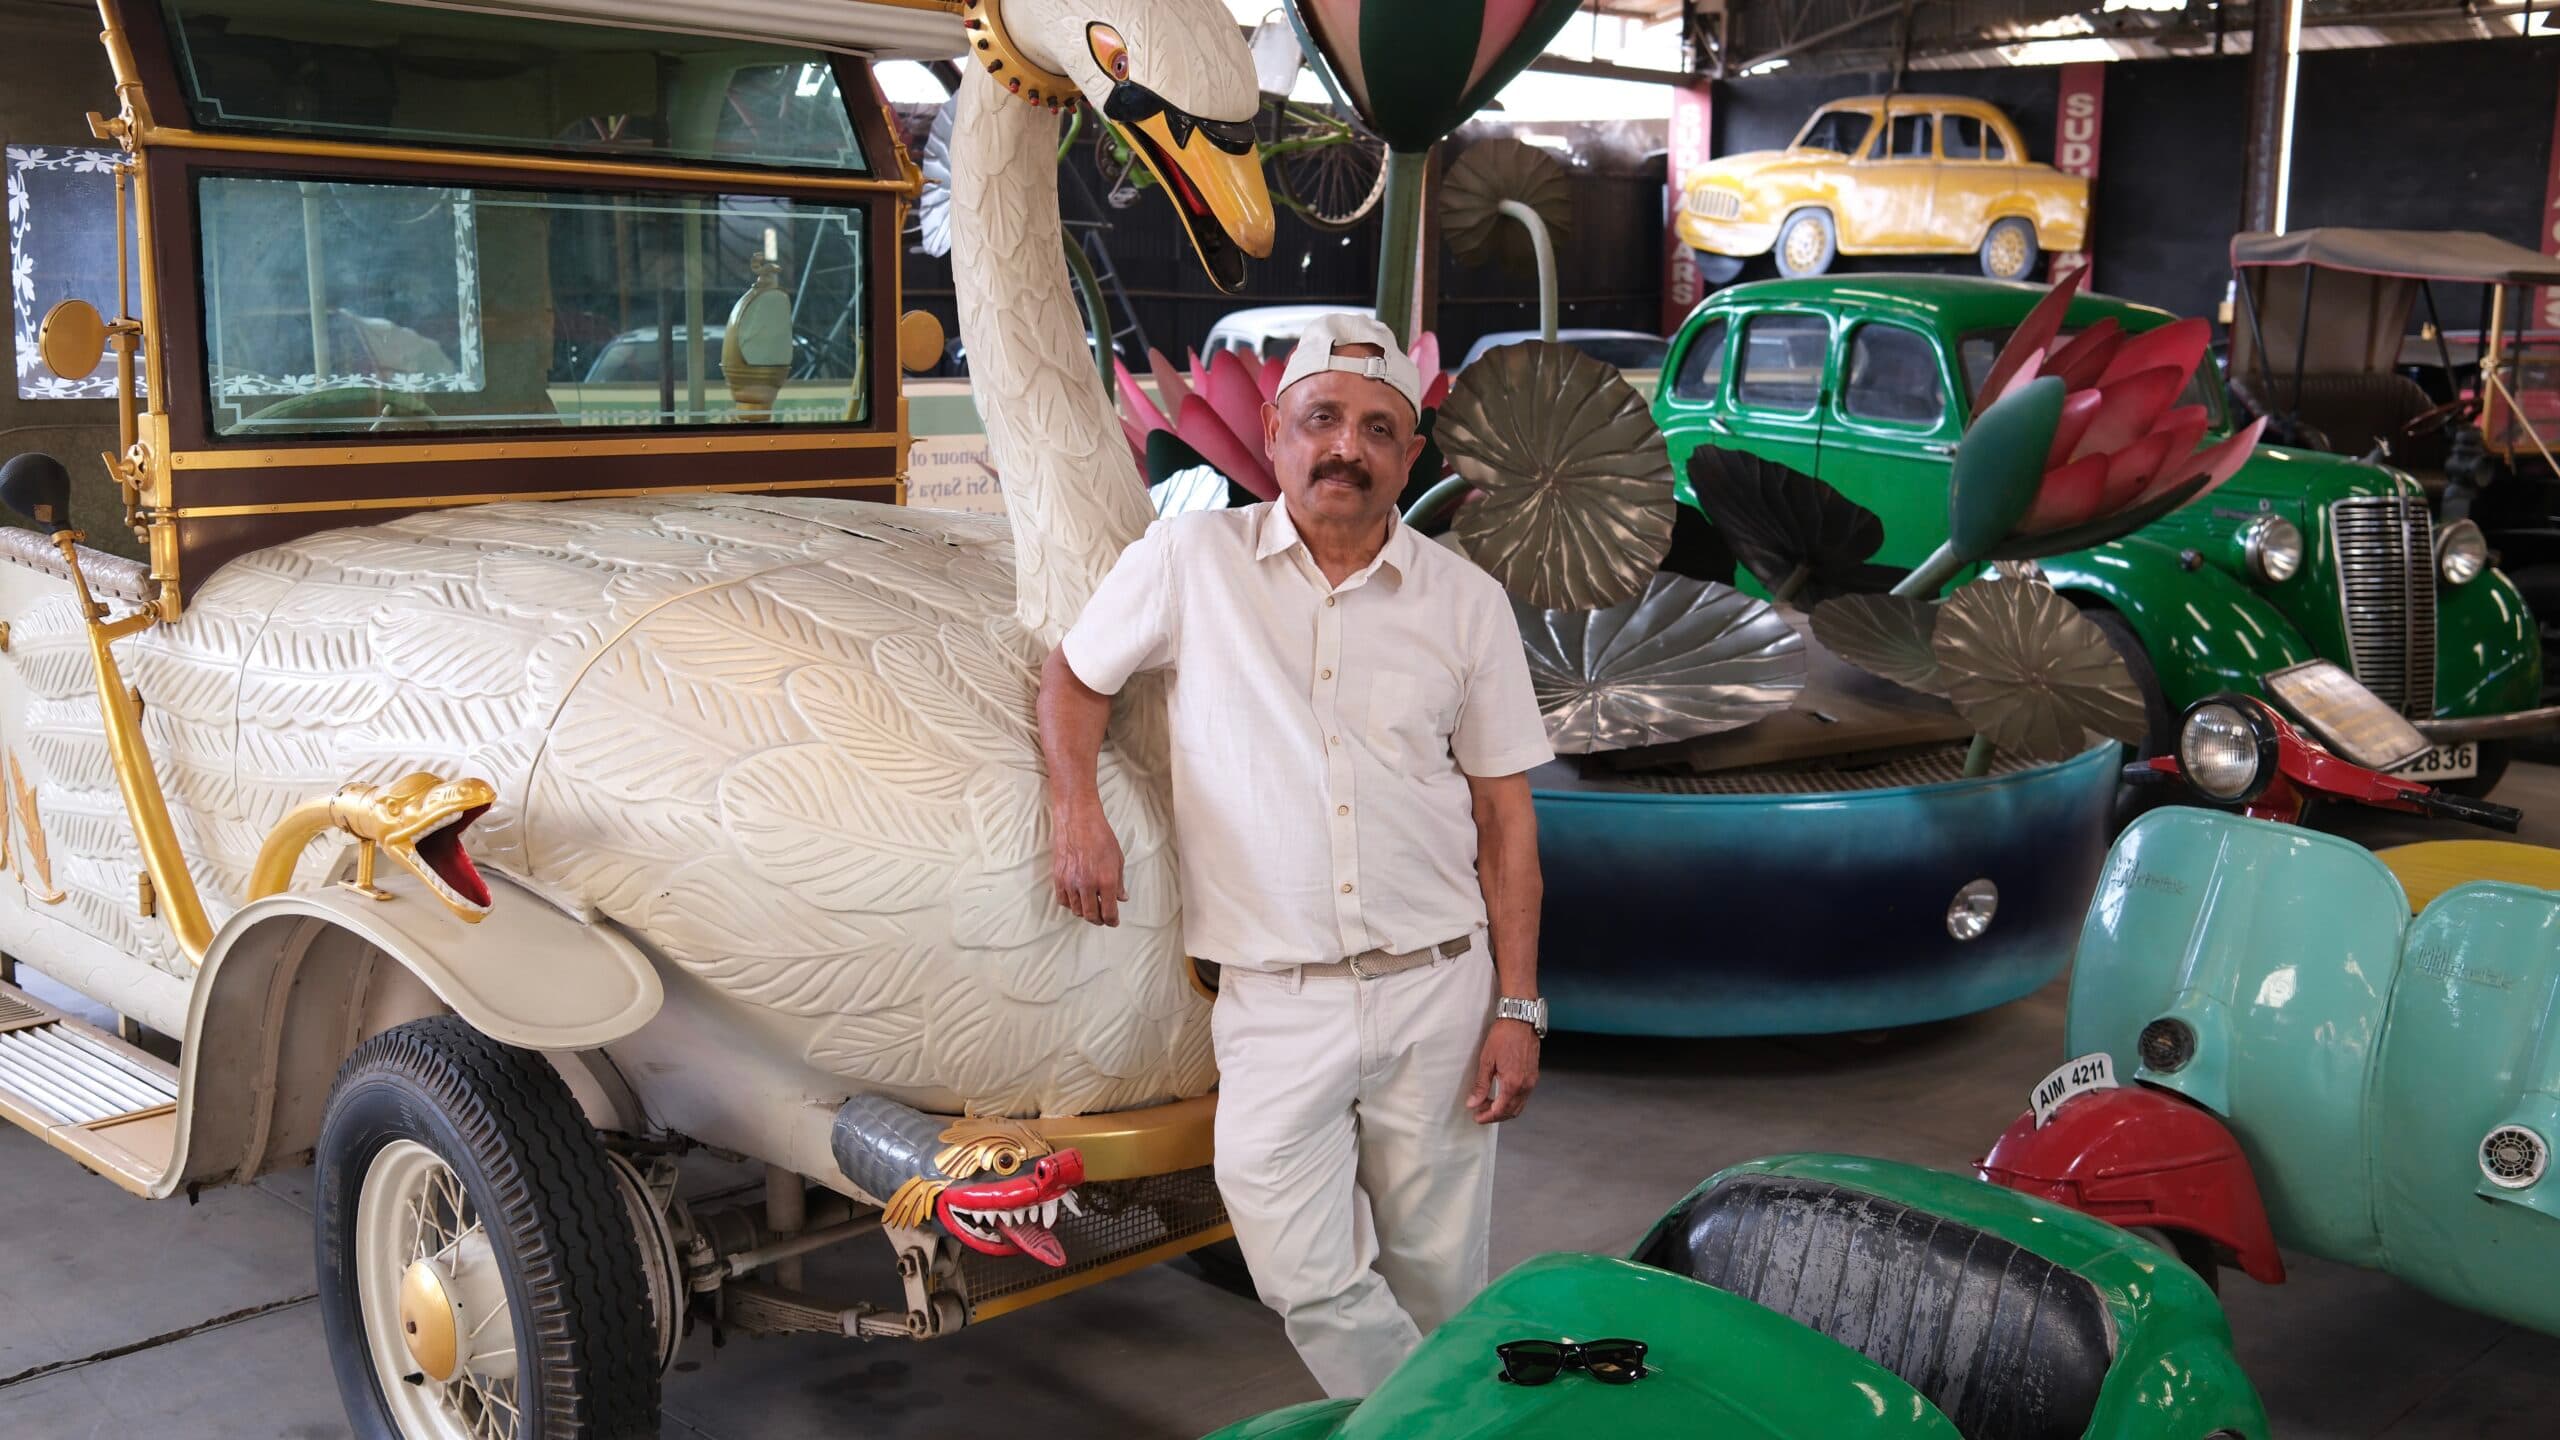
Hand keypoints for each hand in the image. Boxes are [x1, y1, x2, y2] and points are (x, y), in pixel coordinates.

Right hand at [1051, 802, 1127, 925]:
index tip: (1113, 922)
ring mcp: (1070, 882)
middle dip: (1099, 920)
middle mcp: (1087, 885)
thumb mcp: (1117, 858)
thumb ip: (1119, 882)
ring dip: (1084, 912)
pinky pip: (1063, 900)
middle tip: (1102, 919)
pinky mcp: (1058, 877)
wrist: (1077, 820)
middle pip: (1091, 915)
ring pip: (1076, 910)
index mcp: (1106, 880)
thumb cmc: (1100, 836)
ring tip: (1090, 907)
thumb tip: (1121, 898)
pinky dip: (1070, 904)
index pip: (1109, 912)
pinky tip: (1077, 899)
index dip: (1112, 920)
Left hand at [1466, 1018, 1539, 1123]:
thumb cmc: (1503, 1036)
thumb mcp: (1487, 1061)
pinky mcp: (1534, 1076)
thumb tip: (1473, 1103)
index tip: (1477, 1117)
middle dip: (1495, 1116)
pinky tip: (1501, 1095)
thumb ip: (1481, 1085)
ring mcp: (1532, 1081)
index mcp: (1513, 1083)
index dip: (1487, 1117)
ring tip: (1488, 1105)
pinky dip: (1512, 1101)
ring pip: (1519, 1106)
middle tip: (1480, 1113)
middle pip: (1511, 1111)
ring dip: (1504, 1110)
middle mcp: (1525, 1086)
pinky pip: (1524, 1097)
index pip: (1499, 1110)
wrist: (1520, 1020)